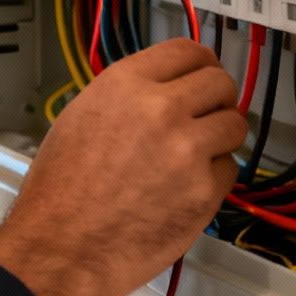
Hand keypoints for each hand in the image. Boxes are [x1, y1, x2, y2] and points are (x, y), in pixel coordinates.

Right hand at [0, 39, 244, 295]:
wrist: (63, 246)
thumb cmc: (61, 189)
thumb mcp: (80, 116)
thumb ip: (128, 96)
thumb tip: (165, 89)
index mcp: (125, 84)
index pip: (187, 50)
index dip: (200, 62)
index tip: (204, 72)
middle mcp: (161, 109)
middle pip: (220, 83)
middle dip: (217, 98)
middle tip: (207, 114)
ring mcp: (188, 151)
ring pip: (234, 125)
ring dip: (221, 136)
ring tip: (196, 153)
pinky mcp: (204, 191)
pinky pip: (228, 170)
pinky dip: (213, 177)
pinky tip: (184, 187)